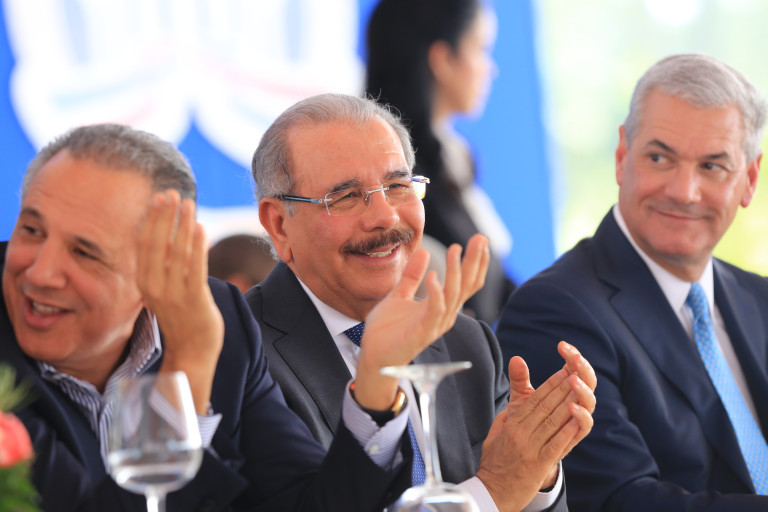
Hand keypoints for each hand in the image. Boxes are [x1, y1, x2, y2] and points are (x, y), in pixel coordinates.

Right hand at [136, 190, 223, 413]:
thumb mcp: (165, 290)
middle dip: (164, 216)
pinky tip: (199, 227)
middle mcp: (155, 287)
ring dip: (182, 225)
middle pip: (157, 244)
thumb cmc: (182, 317)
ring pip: (176, 252)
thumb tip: (169, 236)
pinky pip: (195, 268)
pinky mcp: (194, 299)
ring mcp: (174, 294)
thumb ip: (164, 267)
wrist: (192, 351)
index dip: (152, 220)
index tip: (159, 198)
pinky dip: (196, 246)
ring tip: (188, 203)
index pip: (145, 245)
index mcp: (145, 283)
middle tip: (171, 193)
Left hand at [352, 234, 489, 409]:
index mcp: (441, 306)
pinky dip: (436, 292)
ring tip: (455, 248)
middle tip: (480, 238)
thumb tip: (424, 252)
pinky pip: (434, 310)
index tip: (480, 239)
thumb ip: (412, 275)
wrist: (373, 355)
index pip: (466, 282)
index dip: (474, 261)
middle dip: (474, 261)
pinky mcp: (423, 332)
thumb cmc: (387, 330)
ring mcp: (435, 324)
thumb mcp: (399, 295)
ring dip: (456, 271)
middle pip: (466, 285)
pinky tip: (434, 275)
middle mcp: (444, 314)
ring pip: (453, 294)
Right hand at [476, 342, 594, 509]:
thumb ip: (515, 397)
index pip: (535, 399)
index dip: (551, 383)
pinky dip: (566, 431)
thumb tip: (517, 361)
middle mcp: (521, 433)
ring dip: (568, 403)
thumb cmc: (498, 456)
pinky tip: (576, 418)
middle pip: (545, 406)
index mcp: (512, 424)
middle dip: (563, 388)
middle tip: (577, 372)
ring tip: (580, 389)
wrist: (492, 490)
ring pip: (552, 421)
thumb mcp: (501, 424)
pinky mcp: (538, 464)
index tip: (564, 370)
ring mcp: (530, 449)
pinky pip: (555, 444)